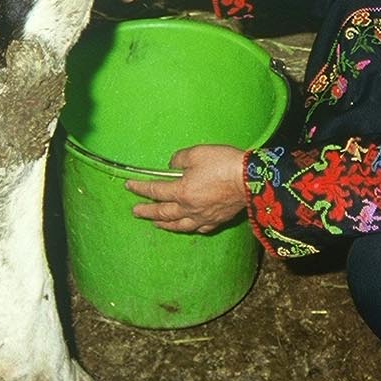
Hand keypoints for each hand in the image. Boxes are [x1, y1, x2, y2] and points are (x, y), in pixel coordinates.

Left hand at [127, 144, 247, 232]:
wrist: (250, 179)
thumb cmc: (223, 163)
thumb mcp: (197, 153)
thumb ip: (180, 159)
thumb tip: (172, 166)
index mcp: (181, 191)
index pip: (155, 191)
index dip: (141, 188)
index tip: (129, 186)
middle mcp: (189, 208)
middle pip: (163, 213)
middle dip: (147, 212)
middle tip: (135, 212)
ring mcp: (204, 216)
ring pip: (179, 225)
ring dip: (165, 224)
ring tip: (156, 223)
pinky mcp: (218, 219)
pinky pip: (199, 228)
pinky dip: (190, 227)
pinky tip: (188, 226)